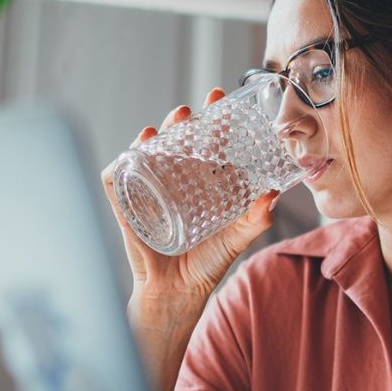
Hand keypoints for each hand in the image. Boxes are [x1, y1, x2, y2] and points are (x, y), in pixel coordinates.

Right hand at [101, 88, 278, 302]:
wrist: (177, 293)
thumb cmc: (206, 263)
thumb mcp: (236, 238)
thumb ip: (256, 220)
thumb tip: (273, 196)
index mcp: (202, 181)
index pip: (207, 141)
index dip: (212, 118)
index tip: (220, 97)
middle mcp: (175, 180)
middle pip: (176, 140)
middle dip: (182, 120)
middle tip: (191, 110)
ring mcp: (149, 190)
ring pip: (147, 153)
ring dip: (154, 136)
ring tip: (164, 127)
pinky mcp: (127, 207)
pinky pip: (118, 179)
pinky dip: (121, 163)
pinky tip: (132, 153)